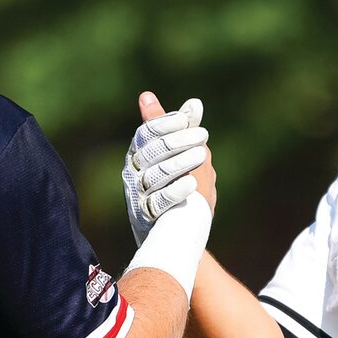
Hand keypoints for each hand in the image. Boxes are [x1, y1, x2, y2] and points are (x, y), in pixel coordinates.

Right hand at [123, 92, 210, 243]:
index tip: (188, 119)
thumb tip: (195, 103)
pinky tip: (192, 184)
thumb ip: (185, 134)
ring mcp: (137, 196)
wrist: (178, 234)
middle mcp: (134, 173)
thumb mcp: (183, 160)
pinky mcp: (145, 216)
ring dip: (180, 163)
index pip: (147, 133)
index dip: (166, 123)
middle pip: (152, 151)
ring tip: (202, 155)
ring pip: (155, 175)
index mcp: (140, 154)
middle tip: (203, 135)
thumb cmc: (180, 190)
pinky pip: (158, 202)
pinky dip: (176, 192)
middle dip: (178, 141)